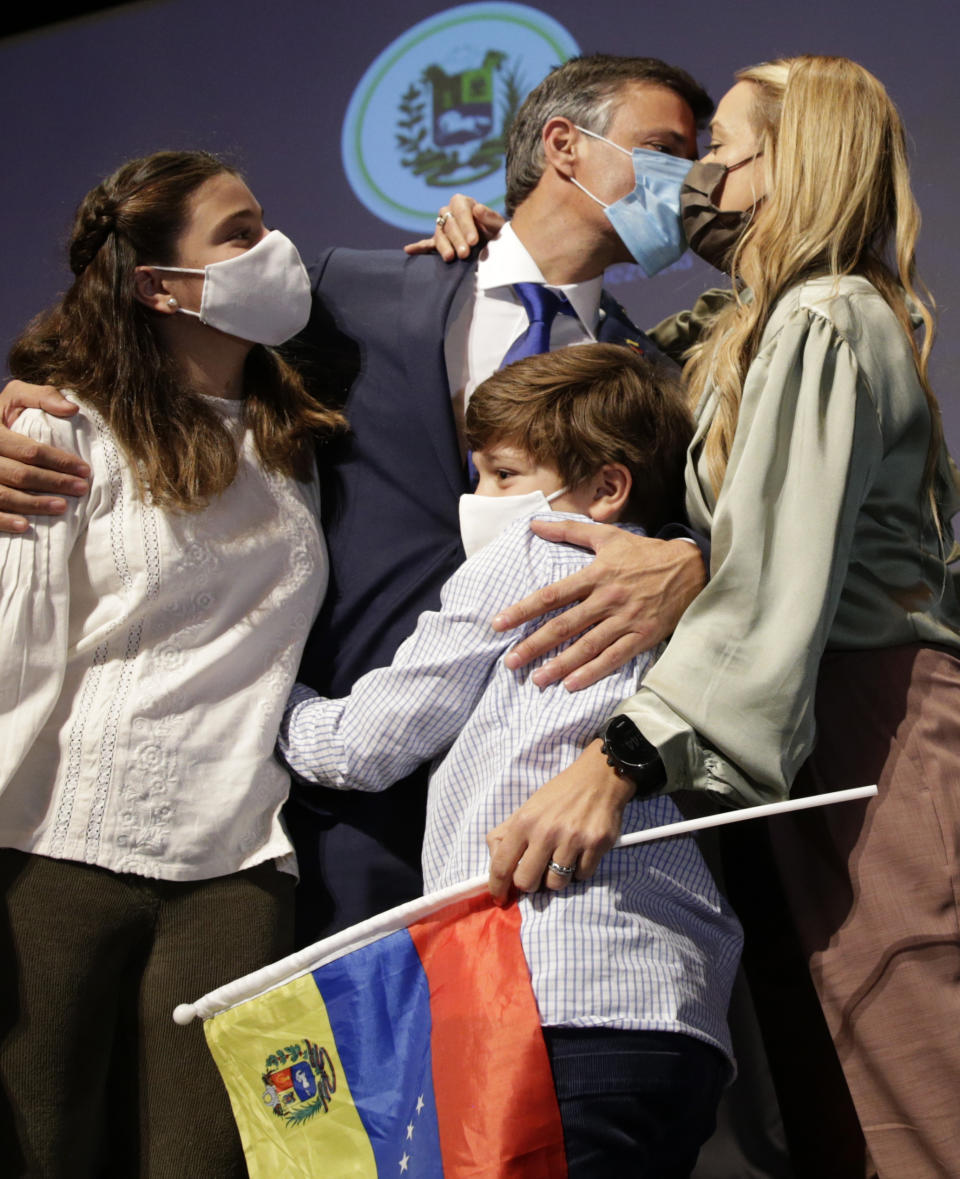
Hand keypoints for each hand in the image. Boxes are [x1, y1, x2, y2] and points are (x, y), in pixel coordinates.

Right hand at [0, 381, 87, 532]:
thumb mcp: (15, 397)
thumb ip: (42, 396)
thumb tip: (72, 409)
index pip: (30, 450)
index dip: (59, 461)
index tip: (84, 470)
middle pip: (20, 474)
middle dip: (53, 483)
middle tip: (81, 489)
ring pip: (4, 495)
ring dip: (34, 504)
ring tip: (62, 507)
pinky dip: (5, 520)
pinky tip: (25, 526)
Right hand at [403, 193, 506, 260]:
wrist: (492, 243)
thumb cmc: (495, 232)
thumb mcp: (497, 224)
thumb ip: (489, 217)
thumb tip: (478, 209)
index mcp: (462, 203)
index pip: (460, 211)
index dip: (466, 226)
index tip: (473, 240)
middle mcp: (448, 212)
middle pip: (449, 224)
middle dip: (457, 240)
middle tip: (465, 254)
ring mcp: (441, 227)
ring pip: (439, 235)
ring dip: (444, 246)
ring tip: (450, 258)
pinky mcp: (437, 241)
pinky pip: (427, 244)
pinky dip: (418, 247)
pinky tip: (408, 250)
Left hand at [487, 740, 633, 898]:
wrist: (599, 777)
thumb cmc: (559, 795)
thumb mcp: (527, 808)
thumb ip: (506, 834)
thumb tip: (496, 865)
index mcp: (524, 822)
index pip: (502, 865)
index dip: (497, 887)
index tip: (499, 897)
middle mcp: (546, 832)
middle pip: (527, 882)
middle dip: (530, 883)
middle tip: (537, 872)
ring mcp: (573, 840)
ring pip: (555, 884)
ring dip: (556, 878)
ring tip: (561, 860)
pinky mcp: (596, 845)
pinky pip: (582, 876)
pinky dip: (579, 870)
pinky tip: (580, 853)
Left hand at [491, 523, 705, 690]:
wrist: (690, 568)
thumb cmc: (644, 553)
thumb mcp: (608, 536)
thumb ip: (569, 531)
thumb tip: (534, 524)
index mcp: (596, 574)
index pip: (552, 595)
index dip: (523, 610)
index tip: (499, 623)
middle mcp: (608, 598)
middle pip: (565, 625)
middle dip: (535, 645)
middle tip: (511, 662)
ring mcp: (626, 619)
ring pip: (587, 646)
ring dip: (560, 664)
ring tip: (537, 679)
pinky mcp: (643, 635)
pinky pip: (614, 657)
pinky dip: (593, 672)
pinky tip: (572, 684)